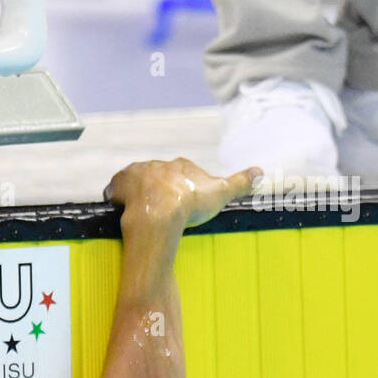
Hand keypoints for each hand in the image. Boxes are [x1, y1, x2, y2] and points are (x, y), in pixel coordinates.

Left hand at [103, 158, 260, 232]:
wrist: (163, 213)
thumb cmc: (192, 204)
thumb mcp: (222, 192)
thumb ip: (240, 181)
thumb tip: (261, 171)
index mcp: (182, 165)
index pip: (183, 170)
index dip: (183, 183)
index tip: (183, 196)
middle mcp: (159, 165)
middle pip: (159, 173)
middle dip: (160, 185)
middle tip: (162, 204)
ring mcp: (138, 174)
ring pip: (136, 177)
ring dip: (136, 187)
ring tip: (139, 203)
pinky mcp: (121, 185)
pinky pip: (116, 187)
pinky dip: (116, 193)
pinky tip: (117, 202)